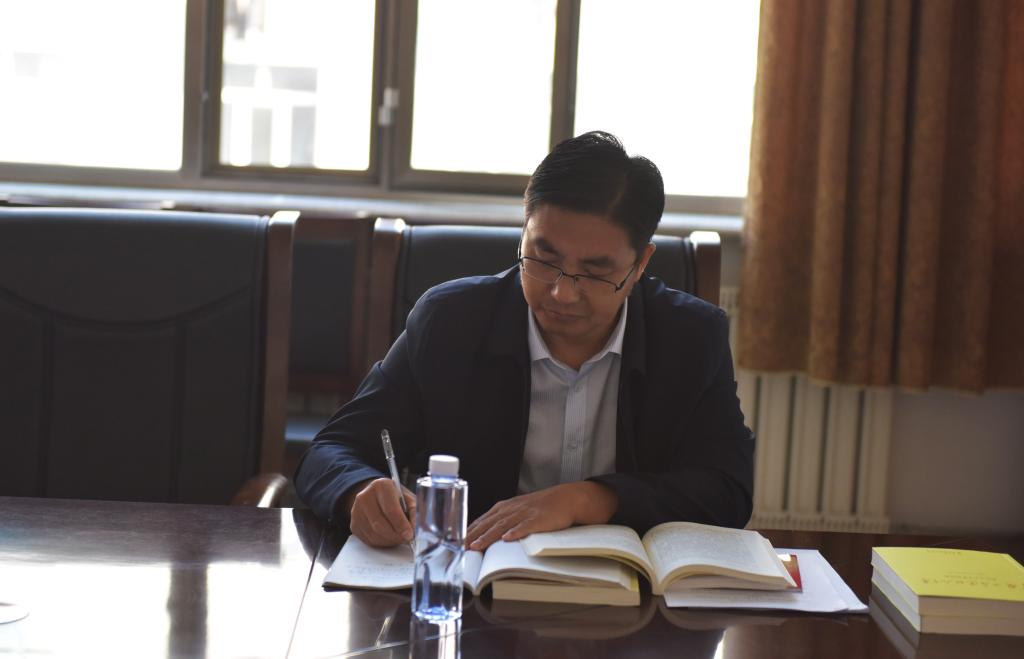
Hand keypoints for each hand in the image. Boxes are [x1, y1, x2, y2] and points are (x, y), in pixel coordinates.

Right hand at [347, 478, 416, 547]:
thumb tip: (418, 528)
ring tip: (399, 537)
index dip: (401, 525)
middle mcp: (365, 497)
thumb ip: (415, 511)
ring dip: (390, 540)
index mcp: (381, 486)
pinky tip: (389, 537)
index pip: (390, 509)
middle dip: (396, 535)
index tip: (410, 534)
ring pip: (374, 534)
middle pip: (380, 524)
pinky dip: (382, 542)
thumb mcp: (408, 498)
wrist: (377, 496)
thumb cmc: (396, 498)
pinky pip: (369, 539)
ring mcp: (356, 511)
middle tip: (407, 539)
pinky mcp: (354, 524)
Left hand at [465, 481, 616, 550]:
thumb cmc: (539, 507)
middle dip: (473, 535)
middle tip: (459, 547)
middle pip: (488, 523)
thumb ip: (501, 521)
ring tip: (476, 546)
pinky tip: (508, 539)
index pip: (481, 520)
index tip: (454, 541)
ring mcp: (524, 513)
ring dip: (488, 536)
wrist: (564, 498)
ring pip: (502, 525)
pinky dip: (516, 532)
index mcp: (504, 508)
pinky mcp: (538, 519)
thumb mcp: (517, 510)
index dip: (468, 531)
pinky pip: (525, 526)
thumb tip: (482, 536)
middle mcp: (511, 509)